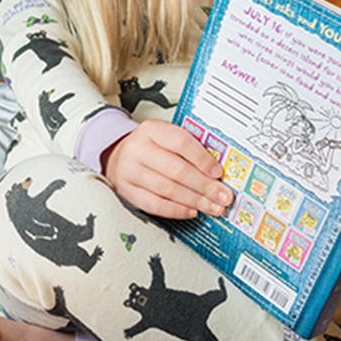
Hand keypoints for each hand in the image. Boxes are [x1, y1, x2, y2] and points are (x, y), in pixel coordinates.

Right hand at [102, 120, 235, 219]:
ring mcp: (129, 171)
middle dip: (205, 186)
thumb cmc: (150, 148)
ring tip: (212, 206)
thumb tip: (218, 170)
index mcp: (151, 130)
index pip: (181, 142)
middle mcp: (138, 148)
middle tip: (222, 196)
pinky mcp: (126, 191)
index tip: (218, 173)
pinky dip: (177, 210)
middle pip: (177, 169)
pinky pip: (155, 205)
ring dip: (195, 200)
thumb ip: (189, 149)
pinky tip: (191, 211)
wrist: (118, 157)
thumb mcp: (166, 138)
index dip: (203, 159)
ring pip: (168, 189)